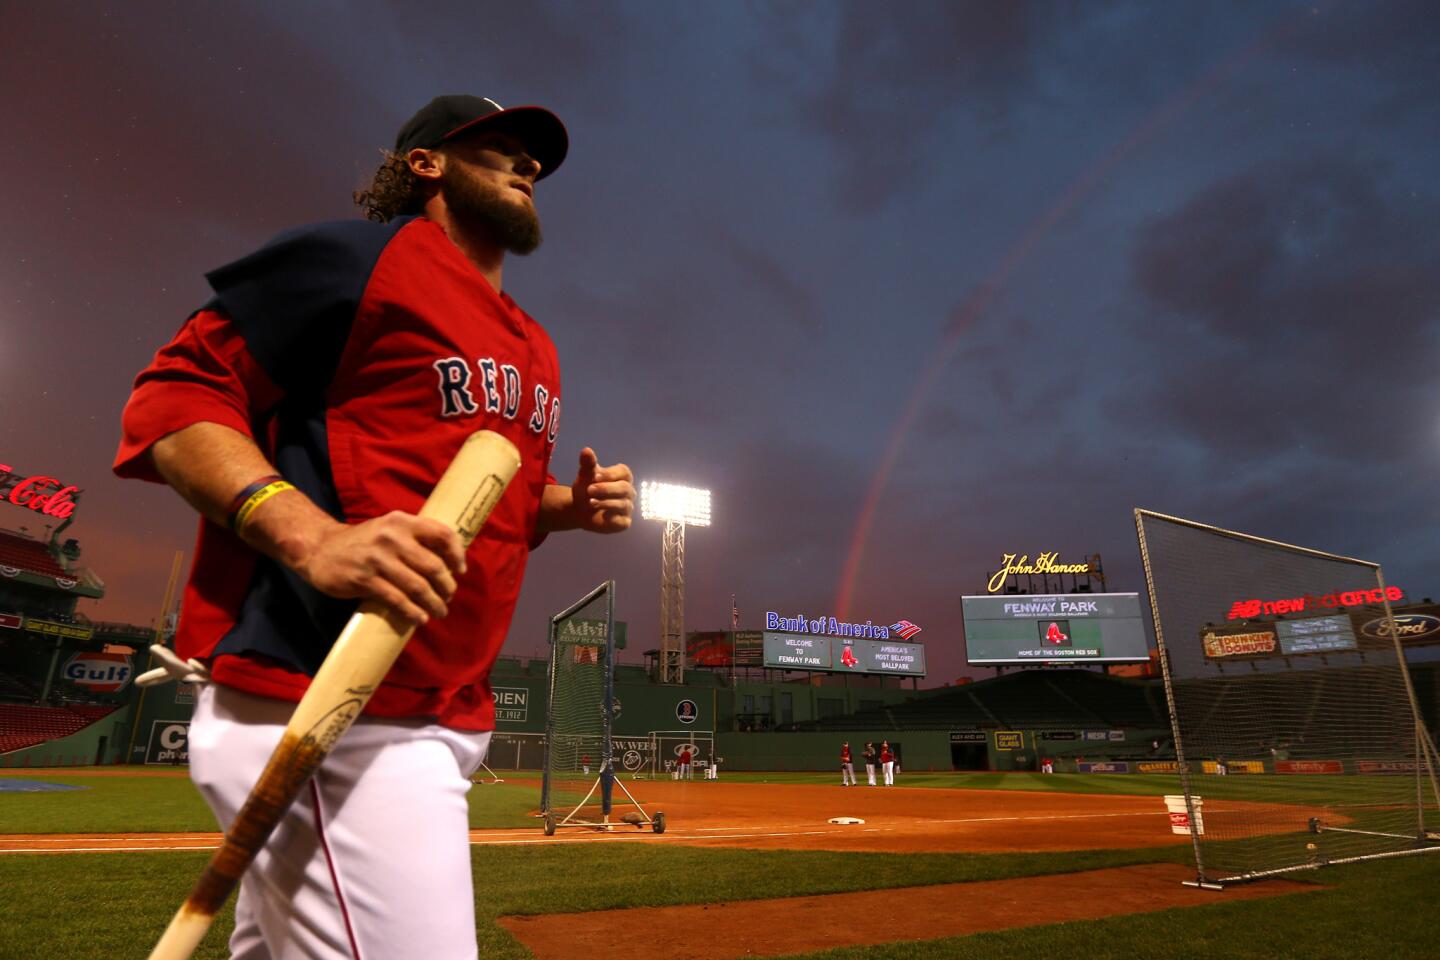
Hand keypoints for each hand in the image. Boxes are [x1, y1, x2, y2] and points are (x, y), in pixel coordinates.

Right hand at [291, 511, 466, 624]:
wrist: (320, 548)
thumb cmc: (363, 542)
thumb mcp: (389, 529)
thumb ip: (414, 539)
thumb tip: (448, 561)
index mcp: (402, 522)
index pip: (442, 534)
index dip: (457, 554)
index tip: (460, 571)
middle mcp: (392, 537)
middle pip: (434, 566)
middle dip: (446, 586)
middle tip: (448, 597)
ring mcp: (377, 559)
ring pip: (418, 587)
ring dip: (434, 603)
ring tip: (439, 611)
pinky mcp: (364, 580)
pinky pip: (397, 600)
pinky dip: (413, 612)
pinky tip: (420, 618)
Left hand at [568, 448, 634, 533]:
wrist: (579, 510)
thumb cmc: (586, 488)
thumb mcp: (585, 476)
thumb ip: (587, 464)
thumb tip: (586, 450)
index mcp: (622, 476)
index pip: (623, 472)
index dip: (610, 474)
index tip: (594, 476)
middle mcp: (628, 491)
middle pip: (624, 488)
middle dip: (606, 489)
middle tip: (589, 490)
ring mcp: (628, 507)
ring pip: (622, 504)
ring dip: (605, 502)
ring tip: (590, 502)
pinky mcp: (624, 522)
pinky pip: (622, 521)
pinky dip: (612, 518)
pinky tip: (603, 516)